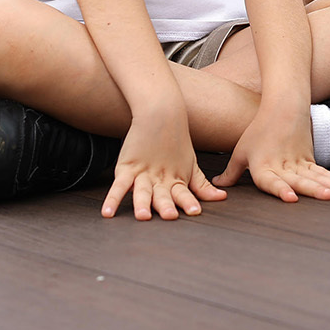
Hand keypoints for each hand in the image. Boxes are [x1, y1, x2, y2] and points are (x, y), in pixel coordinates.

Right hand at [101, 104, 226, 220]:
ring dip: (143, 204)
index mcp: (176, 179)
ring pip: (142, 192)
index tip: (195, 211)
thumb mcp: (191, 165)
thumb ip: (202, 186)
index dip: (189, 202)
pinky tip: (107, 212)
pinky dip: (112, 199)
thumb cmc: (176, 142)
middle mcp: (160, 179)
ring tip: (143, 216)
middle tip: (170, 215)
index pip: (183, 194)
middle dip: (166, 205)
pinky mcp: (126, 167)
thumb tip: (222, 198)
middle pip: (162, 195)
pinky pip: (118, 185)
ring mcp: (142, 173)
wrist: (160, 113)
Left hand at [216, 102, 329, 202]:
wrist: (283, 107)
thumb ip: (231, 173)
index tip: (291, 197)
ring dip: (329, 185)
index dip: (281, 190)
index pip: (272, 181)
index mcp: (263, 167)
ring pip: (315, 176)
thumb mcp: (241, 152)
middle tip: (327, 197)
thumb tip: (218, 186)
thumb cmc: (258, 130)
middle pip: (299, 180)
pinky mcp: (309, 159)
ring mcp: (298, 162)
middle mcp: (282, 166)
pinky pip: (322, 172)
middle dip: (314, 190)